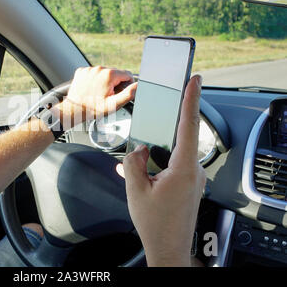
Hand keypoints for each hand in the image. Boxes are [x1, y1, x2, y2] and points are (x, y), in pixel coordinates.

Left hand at [54, 66, 137, 127]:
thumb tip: (138, 86)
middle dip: (115, 83)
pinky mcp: (82, 71)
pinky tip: (91, 89)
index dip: (126, 85)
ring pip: (104, 73)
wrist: (74, 109)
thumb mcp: (113, 104)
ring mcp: (89, 69)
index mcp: (109, 75)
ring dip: (104, 81)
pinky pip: (93, 73)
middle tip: (107, 95)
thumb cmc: (92, 109)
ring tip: (98, 93)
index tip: (119, 93)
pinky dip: (94, 80)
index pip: (127, 74)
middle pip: (115, 73)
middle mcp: (99, 69)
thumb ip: (128, 94)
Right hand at [122, 75, 205, 266]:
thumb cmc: (155, 224)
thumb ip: (133, 162)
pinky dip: (157, 165)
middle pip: (180, 138)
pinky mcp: (188, 186)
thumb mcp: (135, 189)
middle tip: (156, 118)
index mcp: (184, 169)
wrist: (168, 248)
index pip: (189, 126)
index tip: (194, 80)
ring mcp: (193, 179)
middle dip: (165, 128)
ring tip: (141, 164)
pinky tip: (141, 172)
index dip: (191, 99)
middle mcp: (193, 172)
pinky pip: (173, 166)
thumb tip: (138, 149)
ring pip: (174, 154)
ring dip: (157, 153)